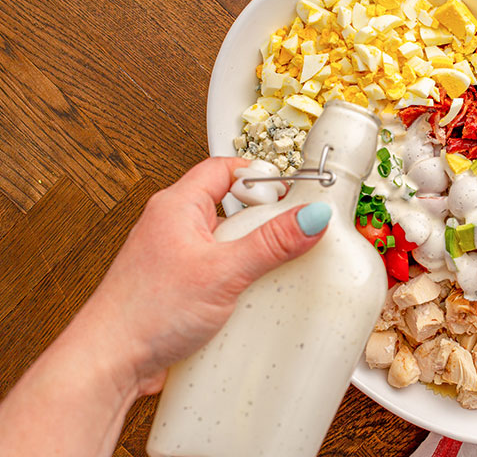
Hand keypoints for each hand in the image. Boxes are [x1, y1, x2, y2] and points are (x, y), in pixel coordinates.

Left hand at [88, 157, 331, 395]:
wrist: (110, 362)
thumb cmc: (144, 313)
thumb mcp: (222, 272)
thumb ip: (270, 244)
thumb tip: (310, 218)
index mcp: (177, 205)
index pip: (225, 168)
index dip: (260, 175)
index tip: (291, 195)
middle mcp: (173, 226)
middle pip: (230, 205)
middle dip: (262, 220)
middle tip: (288, 234)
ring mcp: (175, 257)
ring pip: (225, 241)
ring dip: (251, 254)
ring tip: (272, 268)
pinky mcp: (180, 287)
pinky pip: (218, 271)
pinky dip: (238, 280)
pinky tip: (251, 297)